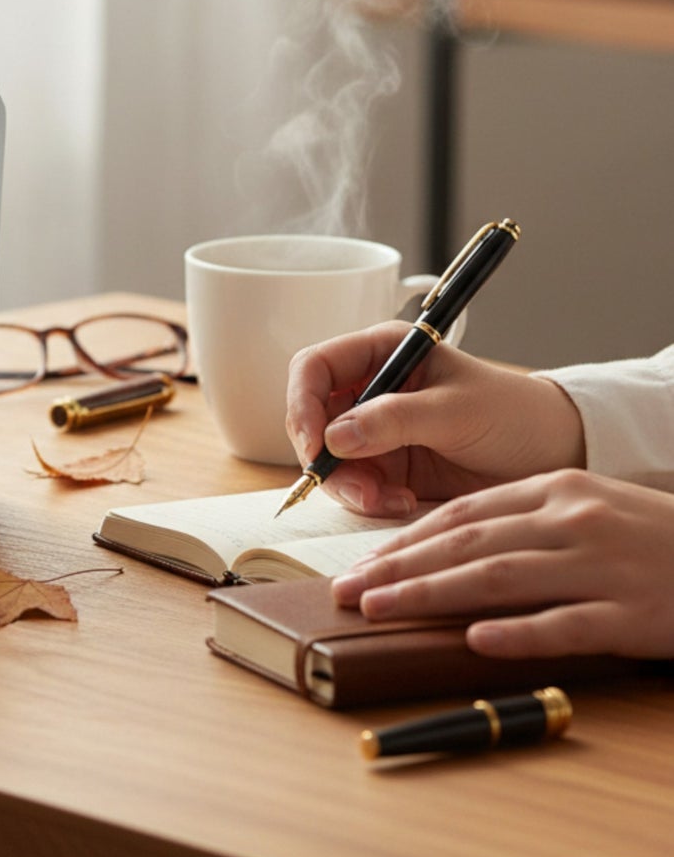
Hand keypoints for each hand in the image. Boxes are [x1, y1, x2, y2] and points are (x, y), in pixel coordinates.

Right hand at [285, 323, 585, 515]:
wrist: (554, 457)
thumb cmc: (516, 414)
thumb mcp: (457, 411)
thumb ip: (396, 419)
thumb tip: (335, 436)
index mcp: (383, 353)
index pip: (315, 368)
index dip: (302, 403)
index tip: (312, 443)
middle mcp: (370, 390)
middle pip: (312, 419)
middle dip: (324, 456)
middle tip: (352, 486)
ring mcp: (375, 432)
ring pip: (328, 459)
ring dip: (348, 486)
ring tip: (386, 501)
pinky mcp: (386, 469)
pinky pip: (353, 487)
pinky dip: (368, 501)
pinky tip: (402, 503)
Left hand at [331, 470, 673, 659]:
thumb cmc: (657, 539)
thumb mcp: (590, 509)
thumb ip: (525, 523)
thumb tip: (448, 552)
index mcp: (557, 490)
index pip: (463, 514)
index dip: (406, 539)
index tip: (362, 563)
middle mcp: (573, 521)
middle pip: (467, 545)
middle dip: (399, 568)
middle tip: (349, 591)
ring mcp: (603, 566)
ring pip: (499, 579)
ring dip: (430, 596)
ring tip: (381, 610)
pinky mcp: (633, 612)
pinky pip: (564, 623)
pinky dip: (516, 632)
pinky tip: (473, 640)